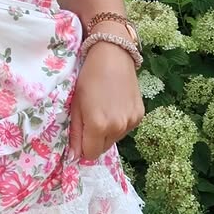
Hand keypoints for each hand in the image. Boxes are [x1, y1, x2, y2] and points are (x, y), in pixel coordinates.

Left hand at [68, 40, 145, 160]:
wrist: (113, 55)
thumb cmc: (88, 78)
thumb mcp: (76, 105)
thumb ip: (75, 133)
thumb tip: (73, 158)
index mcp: (98, 126)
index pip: (90, 154)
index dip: (83, 147)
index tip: (81, 133)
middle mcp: (117, 127)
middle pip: (103, 149)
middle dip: (95, 139)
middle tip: (91, 117)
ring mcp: (131, 122)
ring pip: (115, 139)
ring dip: (108, 131)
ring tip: (104, 109)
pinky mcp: (140, 115)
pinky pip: (126, 129)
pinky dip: (120, 123)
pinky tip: (116, 105)